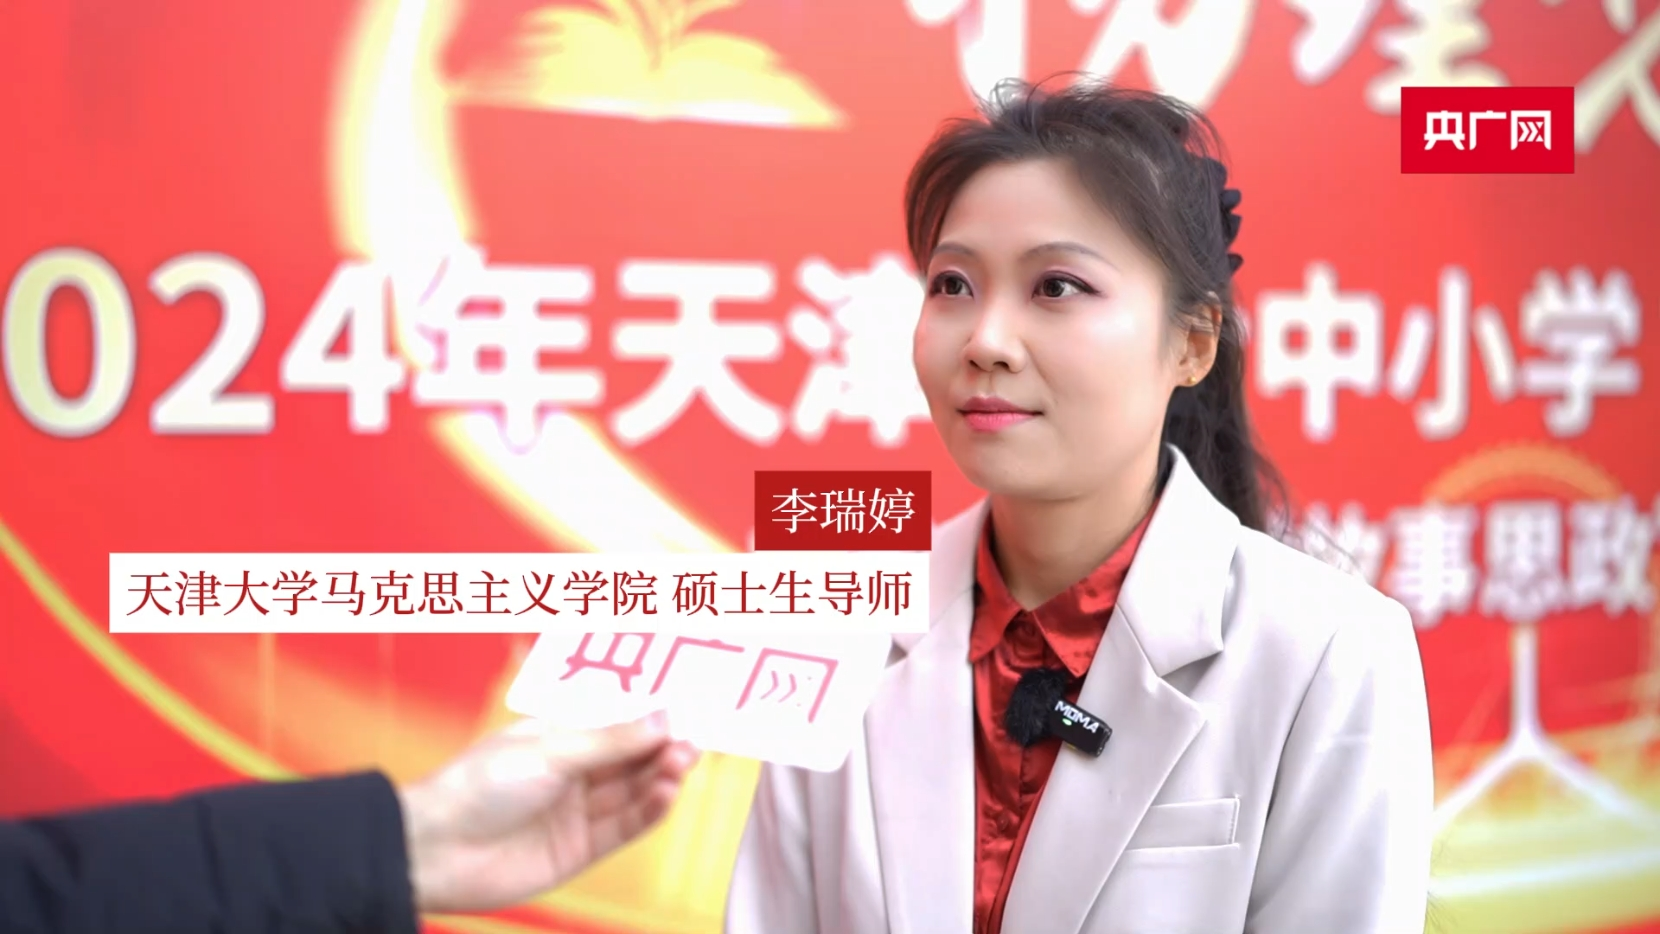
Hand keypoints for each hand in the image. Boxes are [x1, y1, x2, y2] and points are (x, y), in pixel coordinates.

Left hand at [397, 712, 699, 913]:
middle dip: (664, 746)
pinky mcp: (580, 849)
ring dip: (662, 776)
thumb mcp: (549, 752)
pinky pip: (624, 827)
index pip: (617, 722)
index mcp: (559, 734)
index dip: (653, 717)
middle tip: (694, 738)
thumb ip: (611, 740)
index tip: (688, 709)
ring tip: (683, 762)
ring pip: (633, 790)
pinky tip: (667, 792)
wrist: (433, 850)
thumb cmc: (477, 786)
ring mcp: (577, 811)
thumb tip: (663, 716)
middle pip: (632, 757)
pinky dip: (650, 810)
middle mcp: (572, 771)